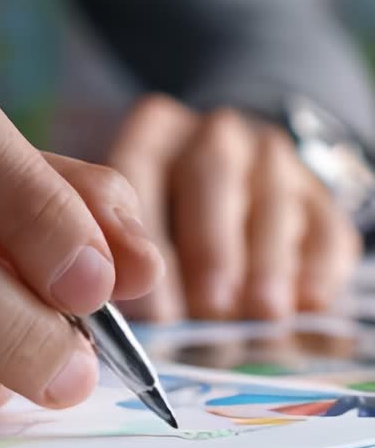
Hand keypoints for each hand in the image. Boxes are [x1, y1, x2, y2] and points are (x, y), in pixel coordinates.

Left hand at [108, 95, 360, 321]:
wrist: (217, 195)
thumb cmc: (154, 218)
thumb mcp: (123, 223)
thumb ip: (123, 258)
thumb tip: (138, 316)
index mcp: (151, 131)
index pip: (138, 169)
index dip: (146, 239)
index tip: (153, 305)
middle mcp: (212, 135)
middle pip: (213, 176)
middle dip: (212, 247)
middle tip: (212, 304)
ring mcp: (271, 160)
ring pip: (273, 202)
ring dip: (268, 262)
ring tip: (263, 311)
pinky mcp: (316, 194)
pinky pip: (325, 226)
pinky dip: (318, 265)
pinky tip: (308, 301)